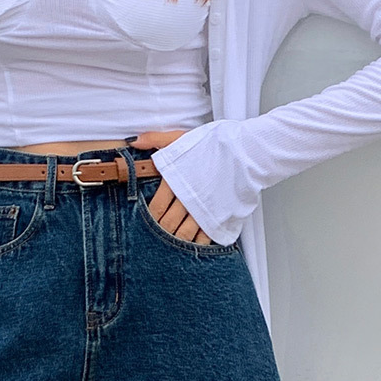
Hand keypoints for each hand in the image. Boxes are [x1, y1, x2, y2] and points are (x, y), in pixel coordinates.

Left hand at [130, 130, 214, 245]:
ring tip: (176, 237)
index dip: (151, 217)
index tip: (152, 218)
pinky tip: (195, 241)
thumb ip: (156, 139)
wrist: (246, 152)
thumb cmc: (215, 144)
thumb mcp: (182, 137)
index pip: (156, 209)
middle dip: (163, 230)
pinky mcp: (218, 218)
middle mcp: (187, 199)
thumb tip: (134, 141)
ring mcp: (203, 211)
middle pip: (168, 225)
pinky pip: (203, 238)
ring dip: (178, 238)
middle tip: (163, 231)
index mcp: (175, 182)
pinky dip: (197, 243)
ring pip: (184, 234)